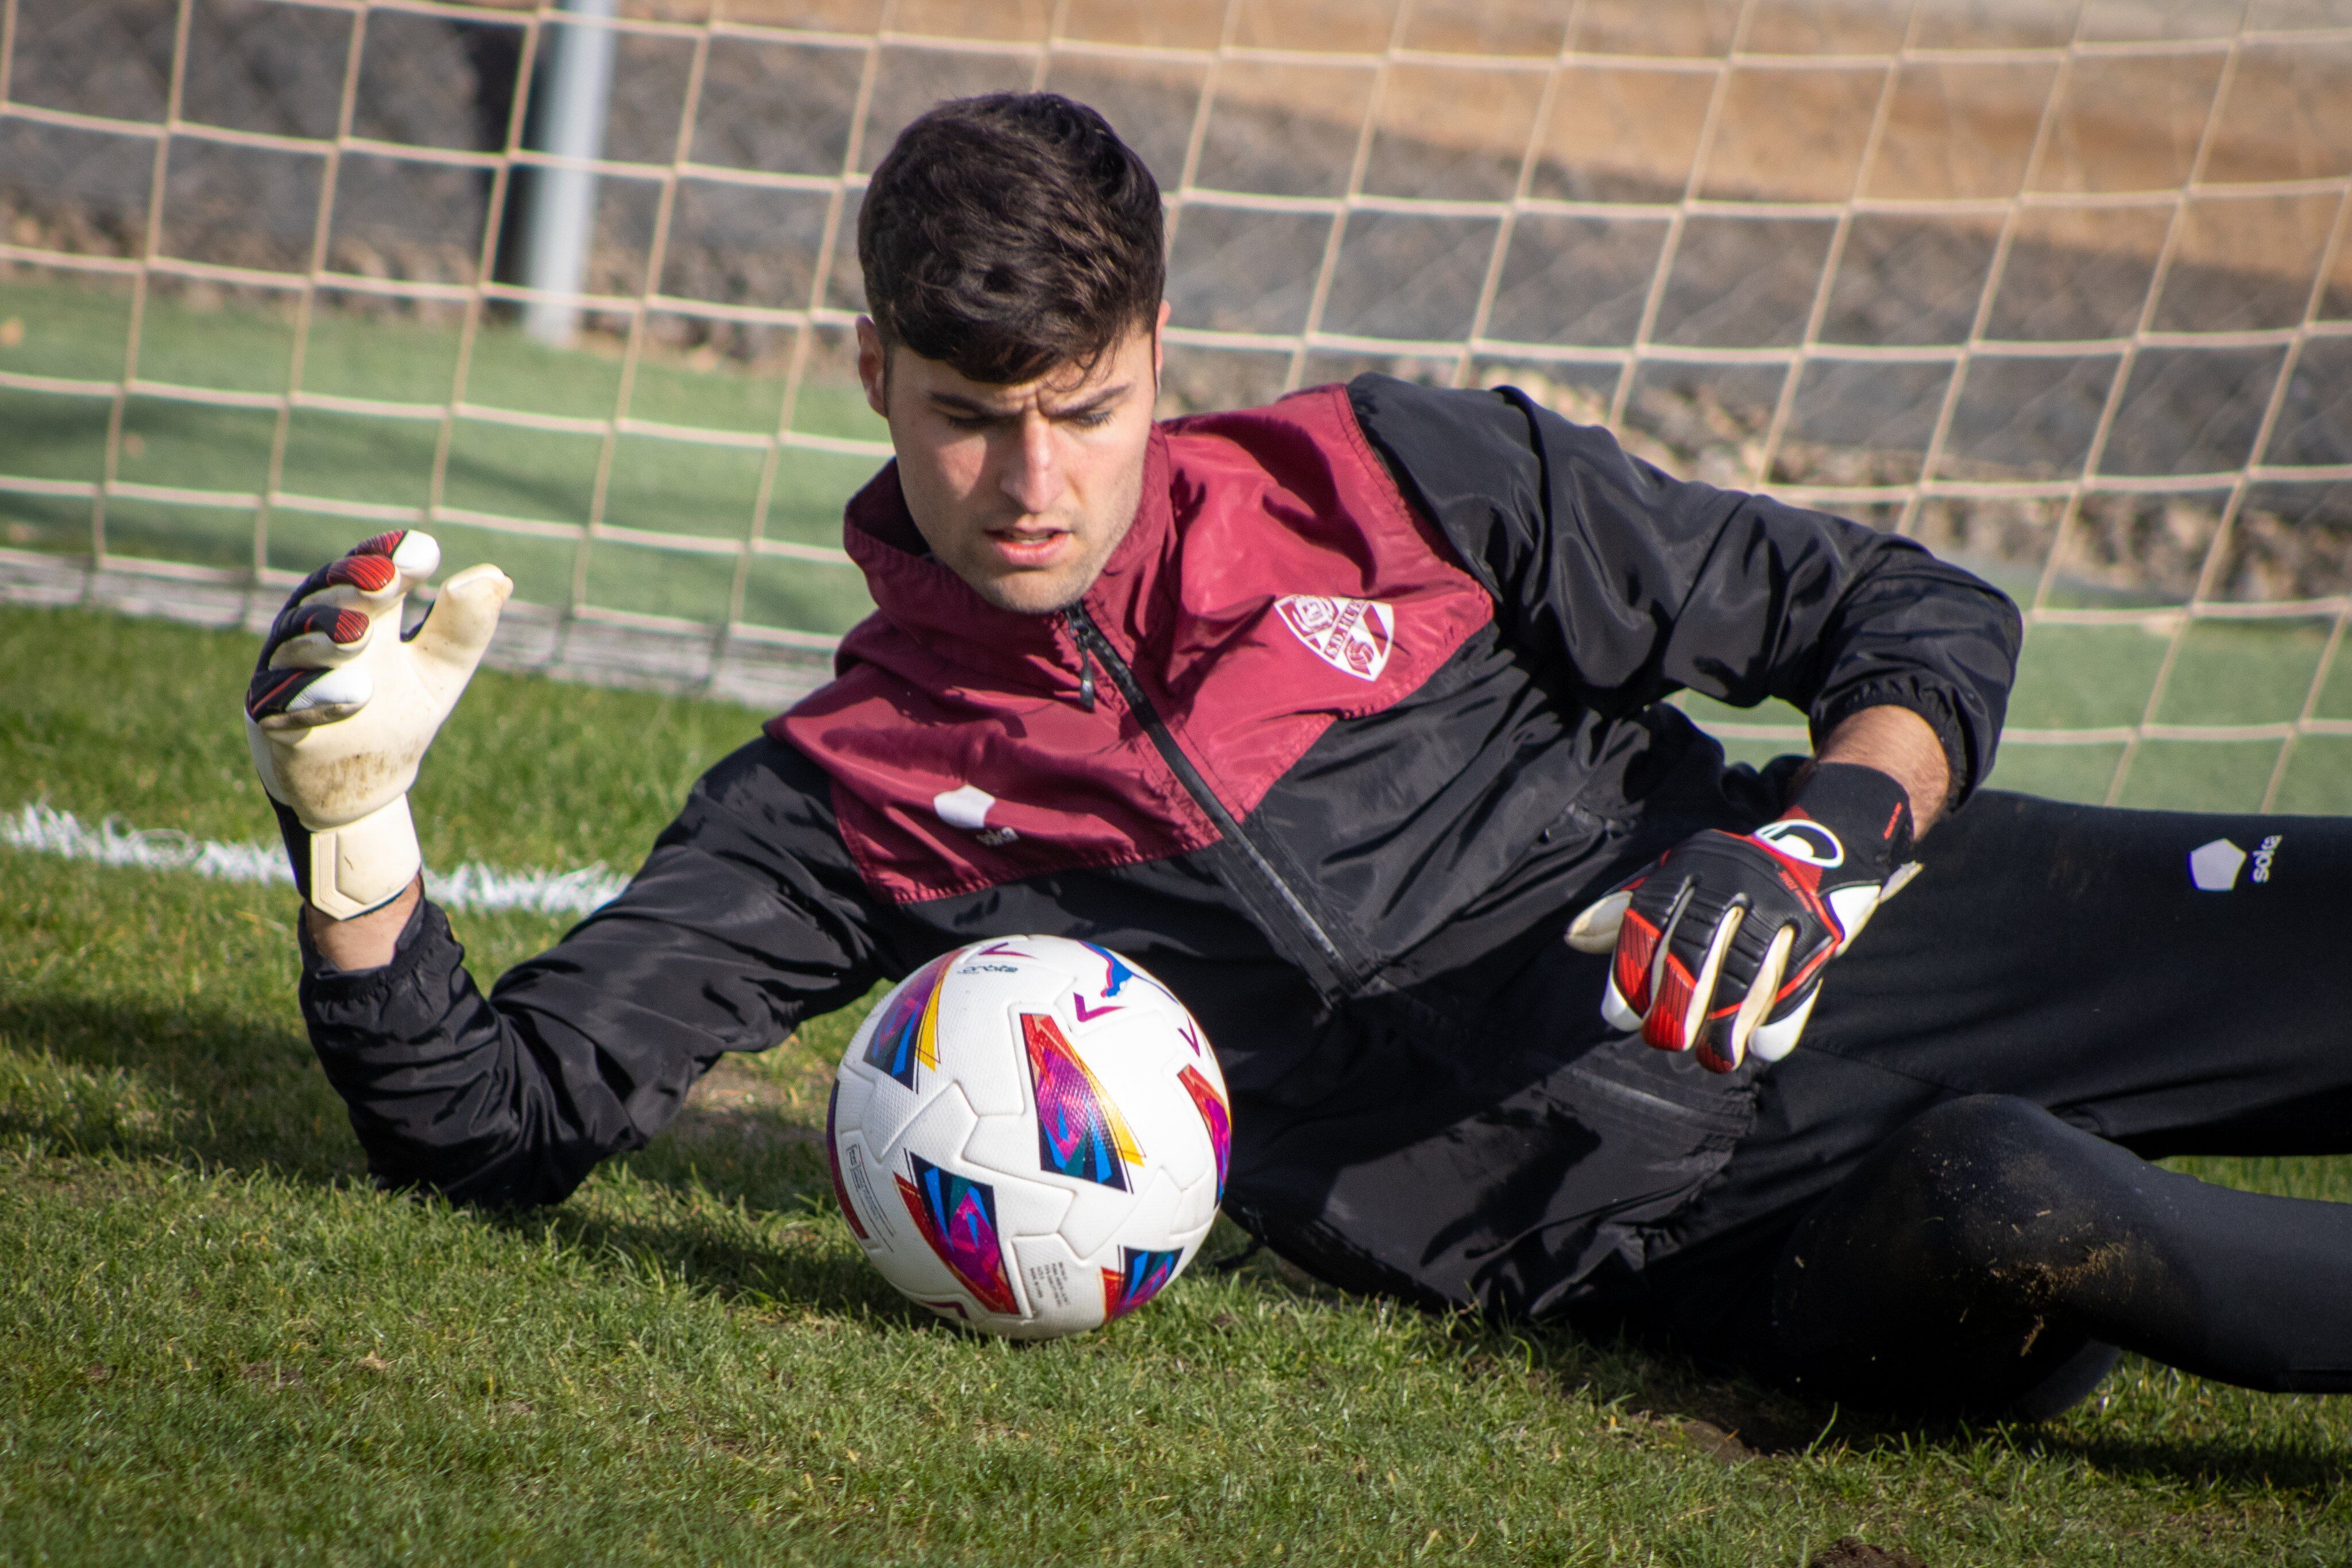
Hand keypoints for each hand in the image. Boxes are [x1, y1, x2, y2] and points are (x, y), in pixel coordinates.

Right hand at [245, 531, 509, 918]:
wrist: (360, 788)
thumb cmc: (395, 715)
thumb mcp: (438, 673)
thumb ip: (462, 631)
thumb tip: (498, 577)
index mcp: (358, 613)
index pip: (369, 572)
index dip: (389, 557)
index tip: (424, 553)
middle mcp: (315, 634)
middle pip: (326, 599)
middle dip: (353, 586)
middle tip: (386, 579)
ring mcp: (289, 675)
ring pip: (298, 647)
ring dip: (327, 637)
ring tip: (361, 635)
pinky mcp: (272, 721)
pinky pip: (282, 705)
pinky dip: (316, 698)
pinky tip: (355, 692)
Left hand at [1565, 763, 1917, 1071]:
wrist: (1824, 845)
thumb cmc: (1728, 878)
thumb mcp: (1677, 878)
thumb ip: (1625, 910)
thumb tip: (1573, 937)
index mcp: (1691, 863)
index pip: (1650, 916)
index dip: (1631, 968)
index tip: (1620, 1017)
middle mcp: (1734, 878)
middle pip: (1698, 946)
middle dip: (1676, 1001)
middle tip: (1662, 1041)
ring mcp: (1781, 903)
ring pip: (1748, 969)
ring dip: (1727, 1022)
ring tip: (1712, 1059)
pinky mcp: (1820, 930)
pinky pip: (1797, 980)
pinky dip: (1779, 1018)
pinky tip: (1759, 1048)